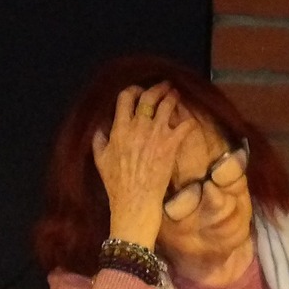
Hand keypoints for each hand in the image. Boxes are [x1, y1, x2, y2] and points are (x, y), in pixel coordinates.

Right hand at [91, 83, 195, 250]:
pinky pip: (184, 125)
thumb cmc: (116, 185)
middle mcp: (138, 127)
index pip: (125, 98)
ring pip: (167, 106)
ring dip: (173, 97)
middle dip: (158, 88)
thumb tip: (100, 126)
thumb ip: (99, 140)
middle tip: (164, 86)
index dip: (133, 90)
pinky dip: (188, 120)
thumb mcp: (100, 161)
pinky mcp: (171, 145)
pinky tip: (189, 120)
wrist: (135, 202)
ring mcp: (156, 135)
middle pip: (149, 97)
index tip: (138, 91)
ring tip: (176, 95)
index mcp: (119, 129)